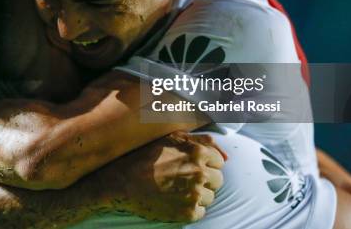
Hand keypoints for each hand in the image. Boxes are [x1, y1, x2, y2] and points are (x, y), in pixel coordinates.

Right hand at [109, 131, 224, 221]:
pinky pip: (201, 212)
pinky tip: (175, 200)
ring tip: (177, 190)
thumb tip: (227, 157)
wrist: (123, 181)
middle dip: (205, 179)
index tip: (190, 166)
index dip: (205, 164)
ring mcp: (194, 193)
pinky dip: (190, 208)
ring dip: (198, 194)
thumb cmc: (146, 155)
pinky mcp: (188, 212)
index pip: (218, 162)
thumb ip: (203, 142)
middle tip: (184, 179)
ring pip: (210, 197)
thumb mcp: (172, 138)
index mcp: (198, 152)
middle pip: (218, 180)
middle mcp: (200, 172)